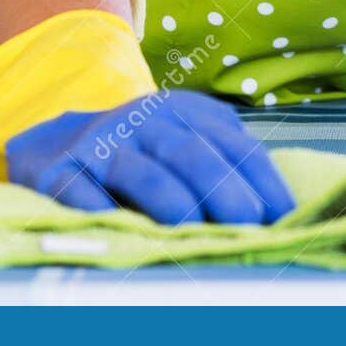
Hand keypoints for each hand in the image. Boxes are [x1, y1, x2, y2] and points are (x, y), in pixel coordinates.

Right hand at [5, 88, 295, 225]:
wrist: (60, 141)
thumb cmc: (143, 151)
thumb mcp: (186, 138)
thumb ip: (227, 161)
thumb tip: (279, 212)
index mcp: (185, 114)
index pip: (233, 144)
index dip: (263, 180)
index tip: (285, 218)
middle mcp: (145, 123)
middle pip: (191, 154)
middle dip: (224, 189)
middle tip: (247, 224)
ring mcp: (102, 145)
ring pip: (141, 172)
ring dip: (170, 201)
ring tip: (192, 229)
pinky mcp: (60, 173)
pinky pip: (79, 192)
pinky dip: (99, 211)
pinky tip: (121, 231)